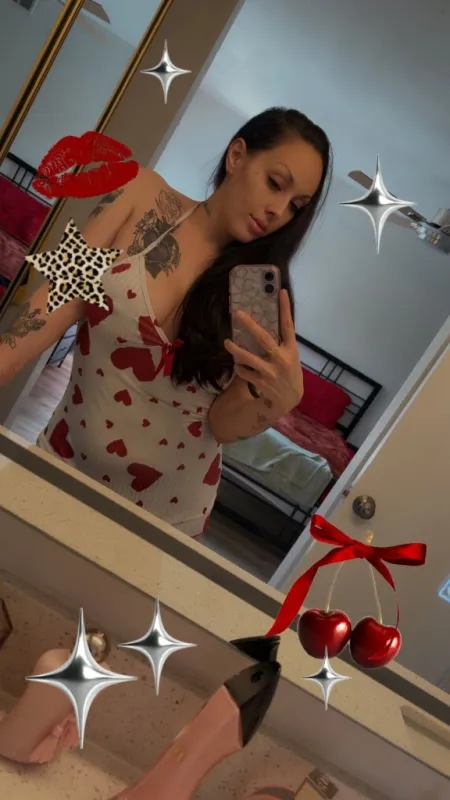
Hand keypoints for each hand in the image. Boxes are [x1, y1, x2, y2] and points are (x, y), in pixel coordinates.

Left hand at [224, 289, 303, 413]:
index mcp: (291, 349)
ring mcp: (270, 371)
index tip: (281, 291)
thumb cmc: (289, 372)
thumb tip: (264, 323)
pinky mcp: (261, 382)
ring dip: (235, 349)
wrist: (290, 398)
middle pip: (264, 338)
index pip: (288, 325)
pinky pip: (244, 372)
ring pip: (248, 357)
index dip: (285, 308)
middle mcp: (281, 358)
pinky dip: (239, 367)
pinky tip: (237, 365)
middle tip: (238, 314)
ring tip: (227, 342)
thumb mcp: (291, 356)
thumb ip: (281, 342)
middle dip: (250, 325)